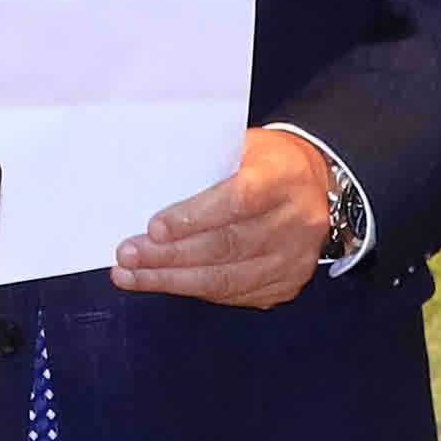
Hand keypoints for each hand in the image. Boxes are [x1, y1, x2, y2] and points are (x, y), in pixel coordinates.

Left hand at [115, 123, 339, 304]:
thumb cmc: (264, 160)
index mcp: (284, 177)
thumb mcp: (241, 145)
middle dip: (169, 255)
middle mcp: (297, 221)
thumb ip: (205, 165)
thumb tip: (147, 190)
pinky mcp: (287, 284)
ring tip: (130, 276)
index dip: (194, 217)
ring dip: (172, 280)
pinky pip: (233, 294)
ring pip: (226, 278)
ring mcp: (295, 259)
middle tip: (127, 255)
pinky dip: (193, 290)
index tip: (153, 228)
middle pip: (227, 246)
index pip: (238, 200)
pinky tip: (163, 283)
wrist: (313, 182)